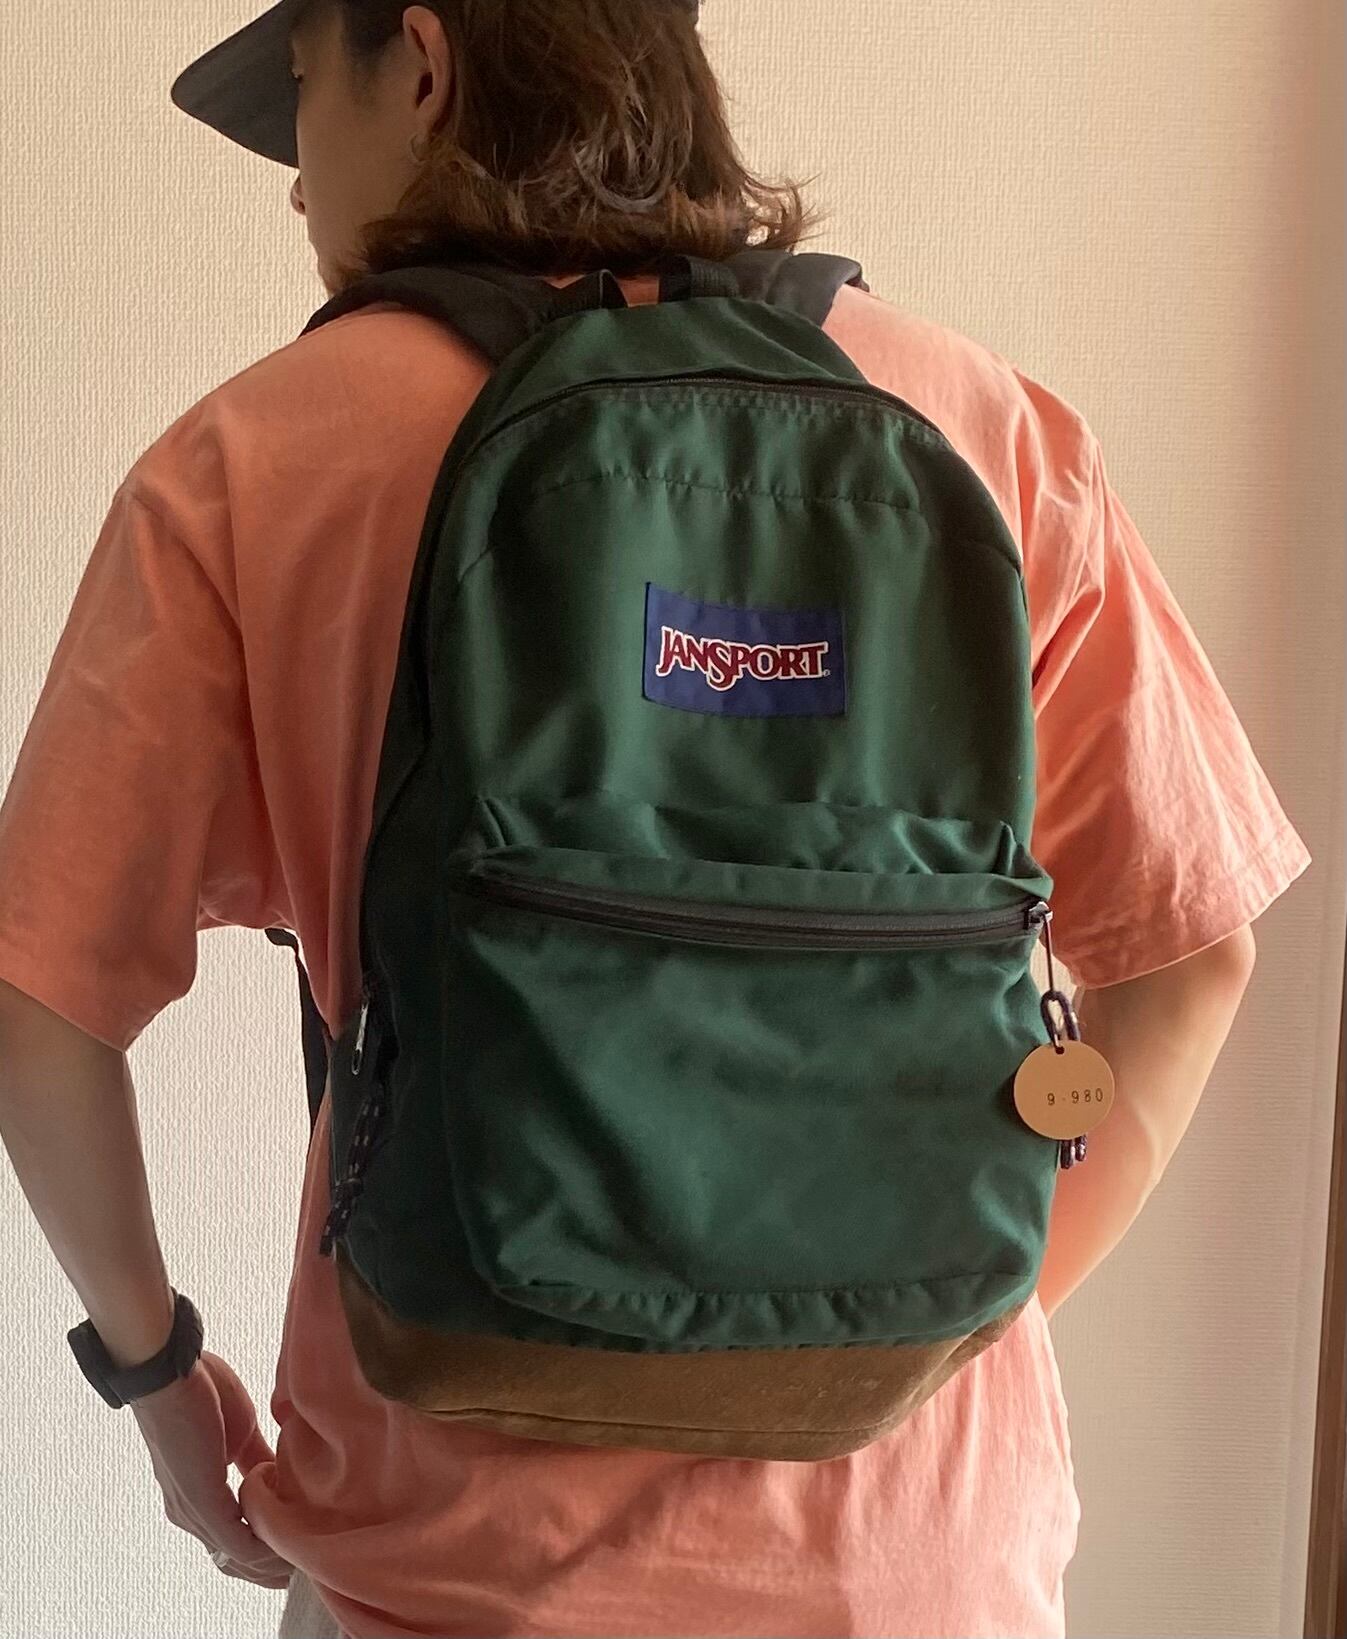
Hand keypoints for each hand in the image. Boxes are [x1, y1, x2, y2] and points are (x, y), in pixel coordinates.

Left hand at [131, 1351, 293, 1587]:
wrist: (171, 1374)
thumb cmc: (200, 1391)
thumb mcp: (238, 1432)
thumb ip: (257, 1460)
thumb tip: (282, 1477)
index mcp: (196, 1498)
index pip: (234, 1538)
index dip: (266, 1547)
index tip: (299, 1546)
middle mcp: (190, 1515)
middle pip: (235, 1559)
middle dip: (271, 1567)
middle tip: (307, 1566)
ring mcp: (193, 1513)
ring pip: (237, 1557)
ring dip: (273, 1559)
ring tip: (306, 1556)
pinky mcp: (202, 1503)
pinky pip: (238, 1542)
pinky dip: (267, 1546)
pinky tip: (293, 1536)